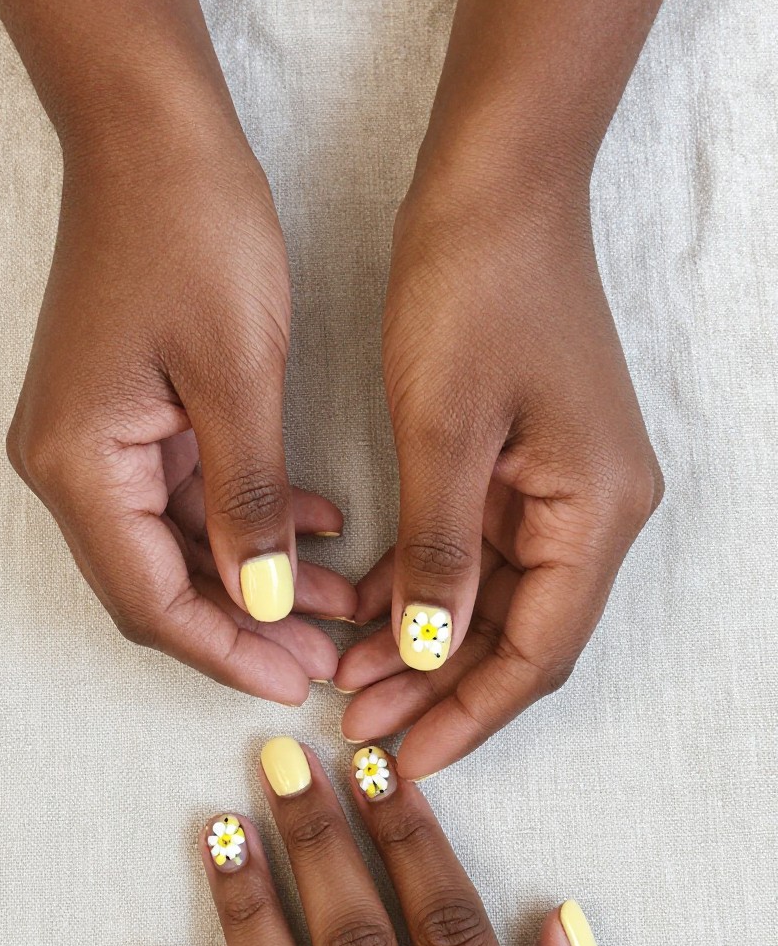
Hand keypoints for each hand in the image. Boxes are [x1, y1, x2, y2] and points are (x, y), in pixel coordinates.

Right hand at [7, 120, 354, 701]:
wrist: (149, 130)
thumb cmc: (190, 232)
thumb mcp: (237, 377)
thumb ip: (249, 504)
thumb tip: (264, 604)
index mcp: (79, 463)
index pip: (149, 600)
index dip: (226, 650)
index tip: (294, 681)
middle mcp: (69, 463)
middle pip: (156, 581)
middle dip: (246, 619)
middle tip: (326, 650)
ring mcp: (92, 437)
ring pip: (176, 541)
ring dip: (255, 571)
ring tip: (339, 597)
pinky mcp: (123, 412)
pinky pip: (182, 491)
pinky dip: (245, 516)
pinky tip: (313, 525)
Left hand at [335, 175, 662, 773]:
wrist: (497, 187)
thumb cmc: (476, 290)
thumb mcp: (446, 428)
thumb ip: (442, 552)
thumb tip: (435, 655)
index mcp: (596, 509)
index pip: (536, 651)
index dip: (469, 714)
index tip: (406, 758)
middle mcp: (595, 508)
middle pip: (519, 634)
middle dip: (439, 686)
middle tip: (359, 723)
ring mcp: (564, 484)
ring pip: (494, 598)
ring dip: (426, 641)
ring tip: (350, 679)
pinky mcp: (526, 459)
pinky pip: (478, 549)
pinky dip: (427, 585)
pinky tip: (369, 612)